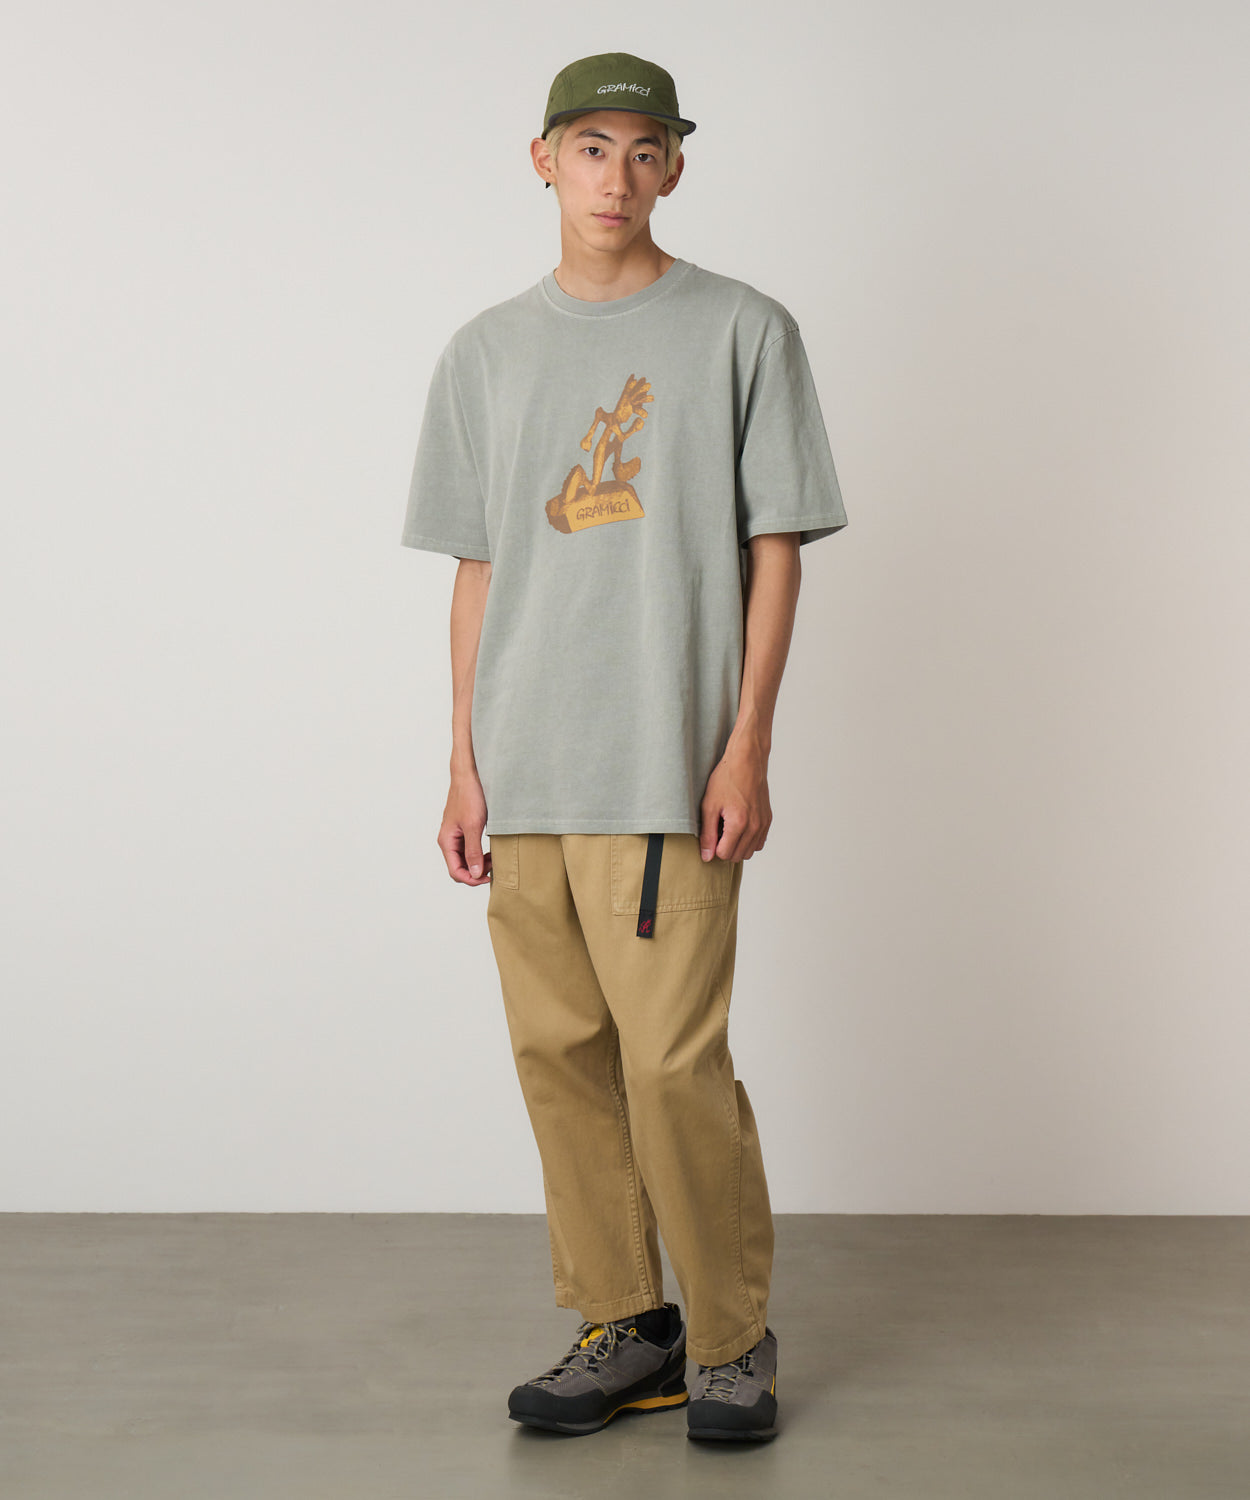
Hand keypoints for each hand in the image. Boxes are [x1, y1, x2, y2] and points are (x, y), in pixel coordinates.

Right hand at [439, 773, 491, 885]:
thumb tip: (474, 874)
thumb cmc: (469, 796)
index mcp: (446, 841)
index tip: (488, 878)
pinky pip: (469, 848)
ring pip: (465, 858)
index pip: (455, 871)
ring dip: (478, 863)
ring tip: (493, 858)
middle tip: (494, 867)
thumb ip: (473, 851)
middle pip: (459, 867)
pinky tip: (490, 850)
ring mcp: (455, 835)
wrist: (470, 775)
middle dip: (476, 871)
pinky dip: (479, 853)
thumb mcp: (473, 826)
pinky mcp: (463, 829)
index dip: (471, 879)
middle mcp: (448, 840)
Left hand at [698, 739, 771, 862]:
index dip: (714, 846)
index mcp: (739, 824)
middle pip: (737, 856)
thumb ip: (707, 834)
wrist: (747, 761)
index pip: (725, 854)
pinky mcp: (768, 820)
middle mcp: (755, 827)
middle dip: (725, 847)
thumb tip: (706, 857)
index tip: (712, 831)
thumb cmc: (726, 779)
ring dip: (737, 846)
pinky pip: (759, 842)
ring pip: (749, 852)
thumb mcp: (709, 806)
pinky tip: (740, 826)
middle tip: (719, 828)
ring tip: (729, 826)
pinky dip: (749, 840)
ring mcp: (763, 824)